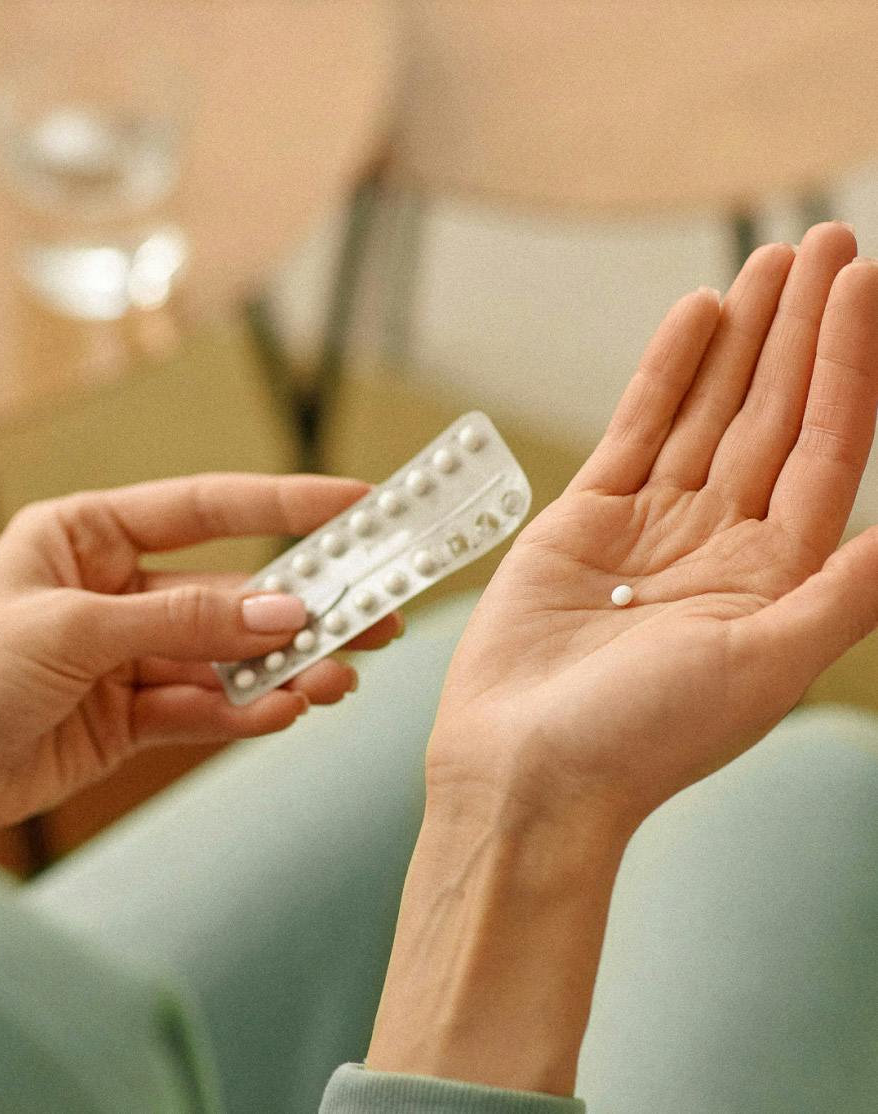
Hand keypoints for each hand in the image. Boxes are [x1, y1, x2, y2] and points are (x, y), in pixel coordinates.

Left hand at [0, 473, 400, 837]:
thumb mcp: (70, 630)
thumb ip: (183, 623)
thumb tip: (284, 611)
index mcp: (89, 536)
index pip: (208, 508)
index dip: (287, 504)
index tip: (360, 503)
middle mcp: (115, 591)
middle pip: (230, 590)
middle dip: (304, 602)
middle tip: (380, 610)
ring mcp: (126, 657)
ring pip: (226, 658)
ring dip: (283, 669)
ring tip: (341, 677)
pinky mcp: (128, 719)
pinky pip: (202, 710)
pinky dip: (244, 714)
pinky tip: (286, 712)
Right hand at [434, 221, 877, 831]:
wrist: (525, 770)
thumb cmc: (643, 738)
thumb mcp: (765, 667)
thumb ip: (847, 590)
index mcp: (778, 576)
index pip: (828, 446)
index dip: (849, 363)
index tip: (861, 283)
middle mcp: (723, 541)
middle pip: (773, 413)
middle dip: (801, 330)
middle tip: (824, 243)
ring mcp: (654, 525)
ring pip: (706, 410)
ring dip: (740, 338)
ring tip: (768, 263)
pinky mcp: (586, 518)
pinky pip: (634, 430)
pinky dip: (662, 374)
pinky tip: (694, 319)